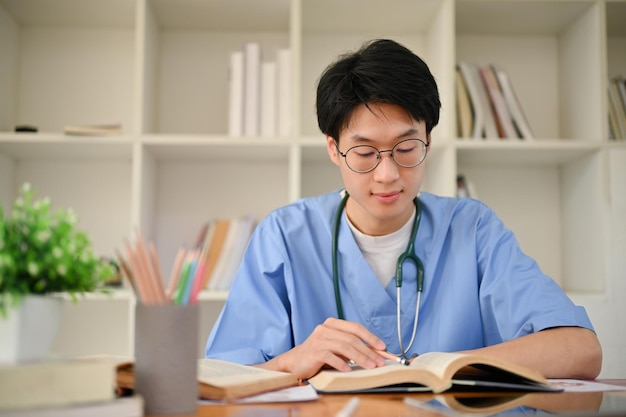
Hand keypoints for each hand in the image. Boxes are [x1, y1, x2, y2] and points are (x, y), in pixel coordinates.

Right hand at [259, 317, 387, 379]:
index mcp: (333, 324)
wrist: (295, 361)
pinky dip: (341, 363)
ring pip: (344, 347)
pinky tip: (349, 369)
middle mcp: (325, 328)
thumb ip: (351, 346)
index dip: (370, 337)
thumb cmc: (319, 353)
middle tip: (379, 361)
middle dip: (368, 351)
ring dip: (360, 358)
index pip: (356, 328)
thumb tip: (374, 353)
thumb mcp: (336, 346)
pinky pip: (331, 357)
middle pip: (352, 339)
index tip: (382, 347)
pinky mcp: (314, 351)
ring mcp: (319, 339)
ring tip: (369, 366)